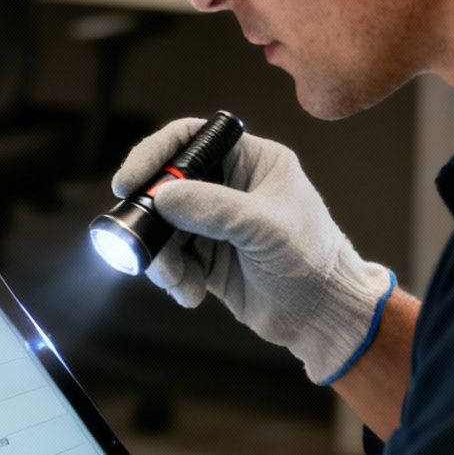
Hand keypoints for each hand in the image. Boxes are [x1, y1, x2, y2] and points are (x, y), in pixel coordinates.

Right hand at [112, 118, 396, 383]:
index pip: (192, 138)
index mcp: (252, 160)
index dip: (156, 153)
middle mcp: (229, 185)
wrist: (323, 315)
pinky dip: (172, 276)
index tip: (130, 182)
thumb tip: (163, 195)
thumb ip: (215, 208)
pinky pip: (171, 257)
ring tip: (178, 280)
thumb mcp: (266, 228)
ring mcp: (215, 221)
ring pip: (163, 226)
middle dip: (151, 217)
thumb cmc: (313, 261)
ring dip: (161, 255)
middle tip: (137, 240)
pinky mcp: (207, 255)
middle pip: (167, 185)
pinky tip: (191, 293)